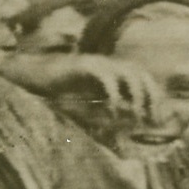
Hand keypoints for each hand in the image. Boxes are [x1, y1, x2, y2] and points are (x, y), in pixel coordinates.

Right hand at [2, 52, 158, 126]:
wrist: (31, 77)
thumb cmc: (58, 92)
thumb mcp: (88, 105)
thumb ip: (107, 113)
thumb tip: (127, 126)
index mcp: (113, 72)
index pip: (143, 80)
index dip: (153, 98)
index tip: (157, 119)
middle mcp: (109, 64)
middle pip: (141, 75)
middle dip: (150, 97)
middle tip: (150, 119)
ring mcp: (98, 62)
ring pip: (128, 74)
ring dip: (135, 96)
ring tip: (133, 116)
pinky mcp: (85, 65)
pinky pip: (106, 78)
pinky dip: (113, 96)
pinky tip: (111, 113)